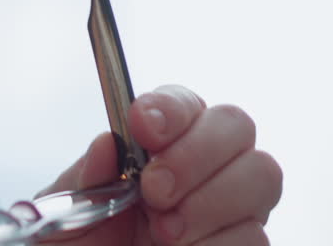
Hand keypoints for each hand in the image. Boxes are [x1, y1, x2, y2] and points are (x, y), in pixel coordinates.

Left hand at [38, 85, 281, 245]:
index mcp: (160, 142)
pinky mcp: (242, 242)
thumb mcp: (71, 206)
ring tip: (163, 232)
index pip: (183, 102)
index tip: (143, 127)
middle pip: (237, 126)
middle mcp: (205, 165)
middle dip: (196, 154)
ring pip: (262, 176)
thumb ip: (88, 176)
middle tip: (154, 190)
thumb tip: (107, 143)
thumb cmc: (84, 237)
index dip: (170, 109)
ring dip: (210, 203)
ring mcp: (232, 205)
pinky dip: (216, 243)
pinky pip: (256, 235)